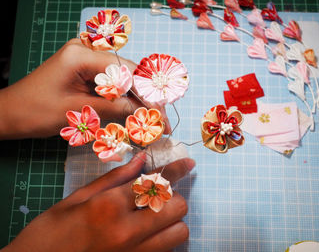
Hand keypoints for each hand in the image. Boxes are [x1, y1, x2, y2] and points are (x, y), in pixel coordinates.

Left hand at [0, 39, 170, 139]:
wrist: (11, 113)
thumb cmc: (36, 112)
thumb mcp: (78, 111)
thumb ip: (114, 109)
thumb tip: (145, 113)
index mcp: (81, 54)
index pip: (125, 70)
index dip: (146, 92)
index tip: (160, 113)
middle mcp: (86, 50)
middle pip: (127, 72)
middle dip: (145, 96)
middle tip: (161, 119)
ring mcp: (86, 59)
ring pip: (122, 78)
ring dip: (137, 99)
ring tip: (152, 119)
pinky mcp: (86, 70)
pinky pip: (112, 83)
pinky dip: (123, 99)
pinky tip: (134, 113)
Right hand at [2, 152, 194, 251]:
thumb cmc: (50, 232)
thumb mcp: (77, 198)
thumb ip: (114, 179)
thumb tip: (140, 160)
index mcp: (109, 207)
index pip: (154, 182)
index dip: (175, 170)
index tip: (187, 163)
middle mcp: (127, 232)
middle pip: (175, 208)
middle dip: (173, 196)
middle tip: (160, 193)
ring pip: (178, 234)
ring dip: (172, 221)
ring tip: (155, 216)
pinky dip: (164, 240)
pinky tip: (149, 234)